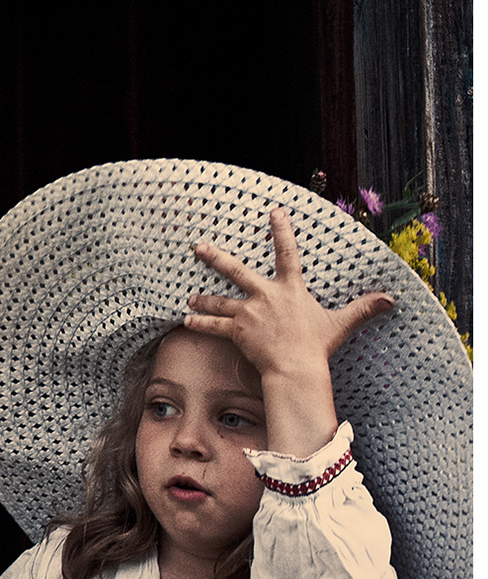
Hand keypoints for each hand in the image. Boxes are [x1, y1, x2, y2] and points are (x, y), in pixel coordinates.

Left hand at [183, 207, 392, 456]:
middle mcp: (265, 296)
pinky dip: (199, 323)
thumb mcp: (341, 324)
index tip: (274, 211)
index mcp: (290, 289)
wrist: (295, 367)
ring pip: (219, 300)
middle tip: (198, 247)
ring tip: (190, 297)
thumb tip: (392, 299)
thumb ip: (363, 308)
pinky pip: (213, 325)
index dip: (282, 230)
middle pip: (236, 271)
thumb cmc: (317, 346)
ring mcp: (248, 312)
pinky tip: (186, 320)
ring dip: (203, 298)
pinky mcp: (236, 330)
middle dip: (216, 258)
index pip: (288, 253)